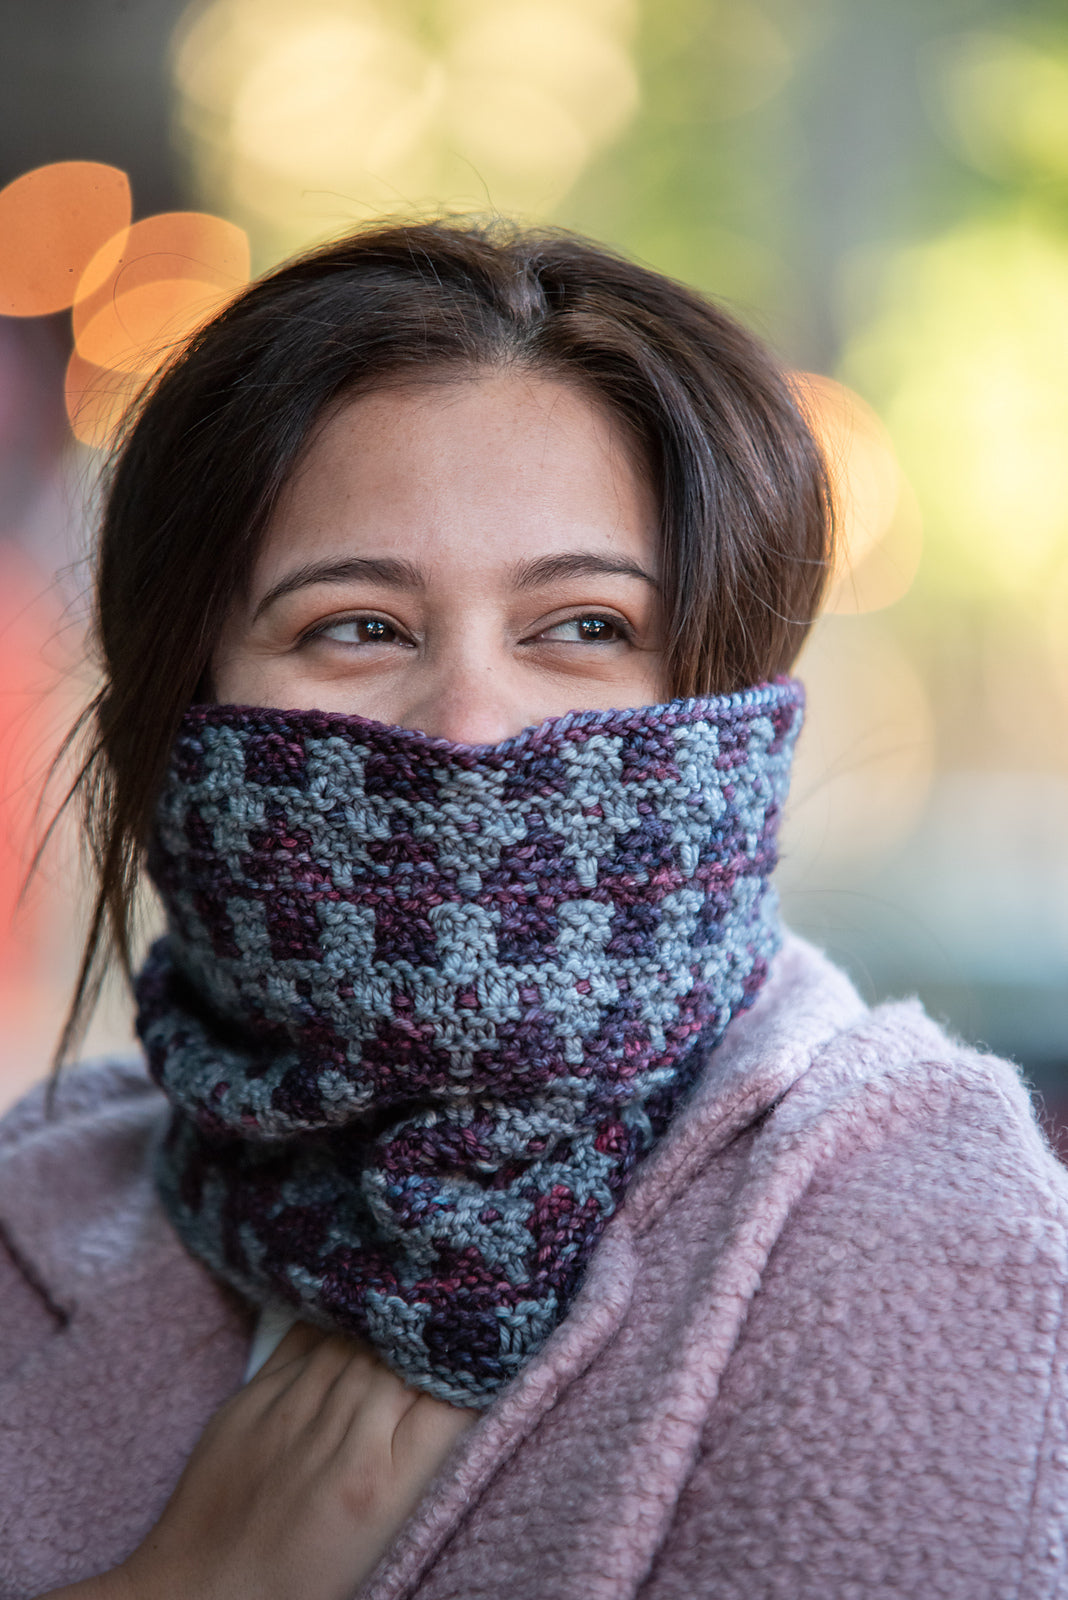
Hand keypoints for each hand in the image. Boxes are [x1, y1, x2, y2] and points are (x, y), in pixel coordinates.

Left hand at [113, 1322, 475, 1599]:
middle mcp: (340, 1442)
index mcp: (382, 1488)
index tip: (494, 1341)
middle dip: (438, 1326)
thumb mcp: (382, 1535)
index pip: (452, 1401)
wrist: (204, 1597)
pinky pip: (304, 1336)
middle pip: (405, 1359)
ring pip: (357, 1339)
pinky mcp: (251, 1400)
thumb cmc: (303, 1584)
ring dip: (391, 1309)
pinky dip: (335, 1315)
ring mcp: (290, 1414)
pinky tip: (354, 1298)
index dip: (477, 1363)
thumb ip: (419, 1460)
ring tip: (419, 1274)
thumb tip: (454, 1394)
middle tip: (467, 1289)